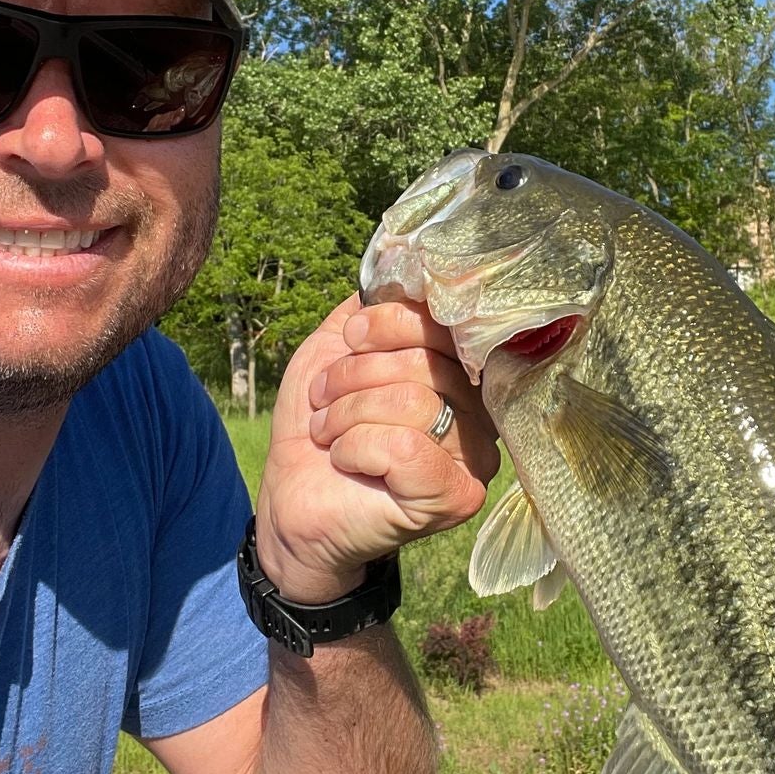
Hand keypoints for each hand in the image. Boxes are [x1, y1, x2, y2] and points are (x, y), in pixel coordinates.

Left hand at [254, 294, 500, 604]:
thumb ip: (369, 309)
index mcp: (460, 373)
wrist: (292, 501)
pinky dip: (357, 447)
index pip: (447, 324)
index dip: (392, 322)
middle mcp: (481, 414)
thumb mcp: (335, 351)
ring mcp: (474, 459)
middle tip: (324, 399)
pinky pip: (408, 448)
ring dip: (348, 413)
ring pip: (415, 402)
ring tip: (326, 431)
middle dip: (356, 374)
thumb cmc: (319, 426)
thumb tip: (401, 272)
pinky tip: (344, 459)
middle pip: (428, 363)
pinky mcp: (455, 497)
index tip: (352, 338)